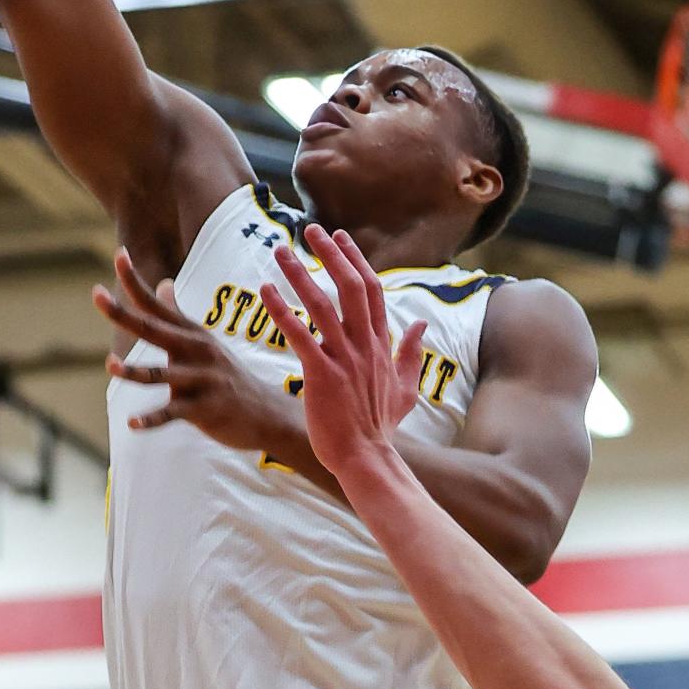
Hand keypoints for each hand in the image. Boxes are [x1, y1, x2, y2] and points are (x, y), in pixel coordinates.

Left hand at [92, 249, 289, 450]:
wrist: (266, 413)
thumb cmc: (226, 375)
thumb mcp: (203, 340)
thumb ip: (177, 315)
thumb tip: (163, 283)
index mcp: (190, 334)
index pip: (156, 304)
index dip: (134, 281)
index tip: (119, 255)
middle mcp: (195, 350)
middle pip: (153, 329)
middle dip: (123, 314)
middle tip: (96, 296)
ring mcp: (201, 379)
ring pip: (162, 374)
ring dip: (135, 371)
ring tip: (110, 366)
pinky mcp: (205, 408)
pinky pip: (173, 413)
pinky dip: (152, 419)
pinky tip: (132, 424)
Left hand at [260, 224, 425, 476]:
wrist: (367, 458)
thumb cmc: (380, 426)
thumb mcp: (407, 388)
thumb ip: (412, 354)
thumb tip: (423, 324)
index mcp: (381, 344)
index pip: (372, 290)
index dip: (355, 260)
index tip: (339, 237)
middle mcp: (365, 345)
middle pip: (351, 287)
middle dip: (330, 255)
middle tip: (310, 230)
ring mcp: (344, 359)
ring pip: (323, 305)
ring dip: (300, 275)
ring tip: (280, 251)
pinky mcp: (322, 375)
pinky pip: (300, 335)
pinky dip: (282, 311)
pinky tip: (266, 291)